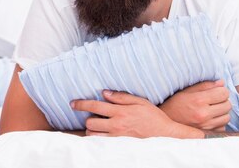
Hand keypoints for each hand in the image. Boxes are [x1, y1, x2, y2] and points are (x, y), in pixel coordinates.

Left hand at [72, 90, 200, 137]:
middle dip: (88, 118)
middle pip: (90, 122)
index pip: (95, 105)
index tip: (72, 103)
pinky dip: (97, 138)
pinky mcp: (119, 145)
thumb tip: (104, 93)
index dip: (81, 104)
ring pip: (93, 134)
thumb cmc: (153, 117)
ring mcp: (117, 136)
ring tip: (99, 125)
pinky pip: (101, 142)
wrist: (165, 135)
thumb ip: (121, 97)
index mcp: (120, 111)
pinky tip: (102, 133)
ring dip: (92, 128)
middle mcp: (116, 125)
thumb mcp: (140, 101)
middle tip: (94, 115)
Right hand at [159, 80, 230, 130]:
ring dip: (222, 112)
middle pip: (228, 105)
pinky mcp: (207, 134)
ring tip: (212, 109)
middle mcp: (204, 114)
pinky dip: (219, 122)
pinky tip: (210, 118)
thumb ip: (205, 85)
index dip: (221, 90)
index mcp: (198, 100)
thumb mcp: (187, 90)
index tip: (215, 91)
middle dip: (223, 100)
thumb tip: (222, 82)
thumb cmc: (175, 103)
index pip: (223, 93)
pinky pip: (223, 126)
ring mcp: (206, 126)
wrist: (166, 121)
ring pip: (227, 117)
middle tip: (214, 100)